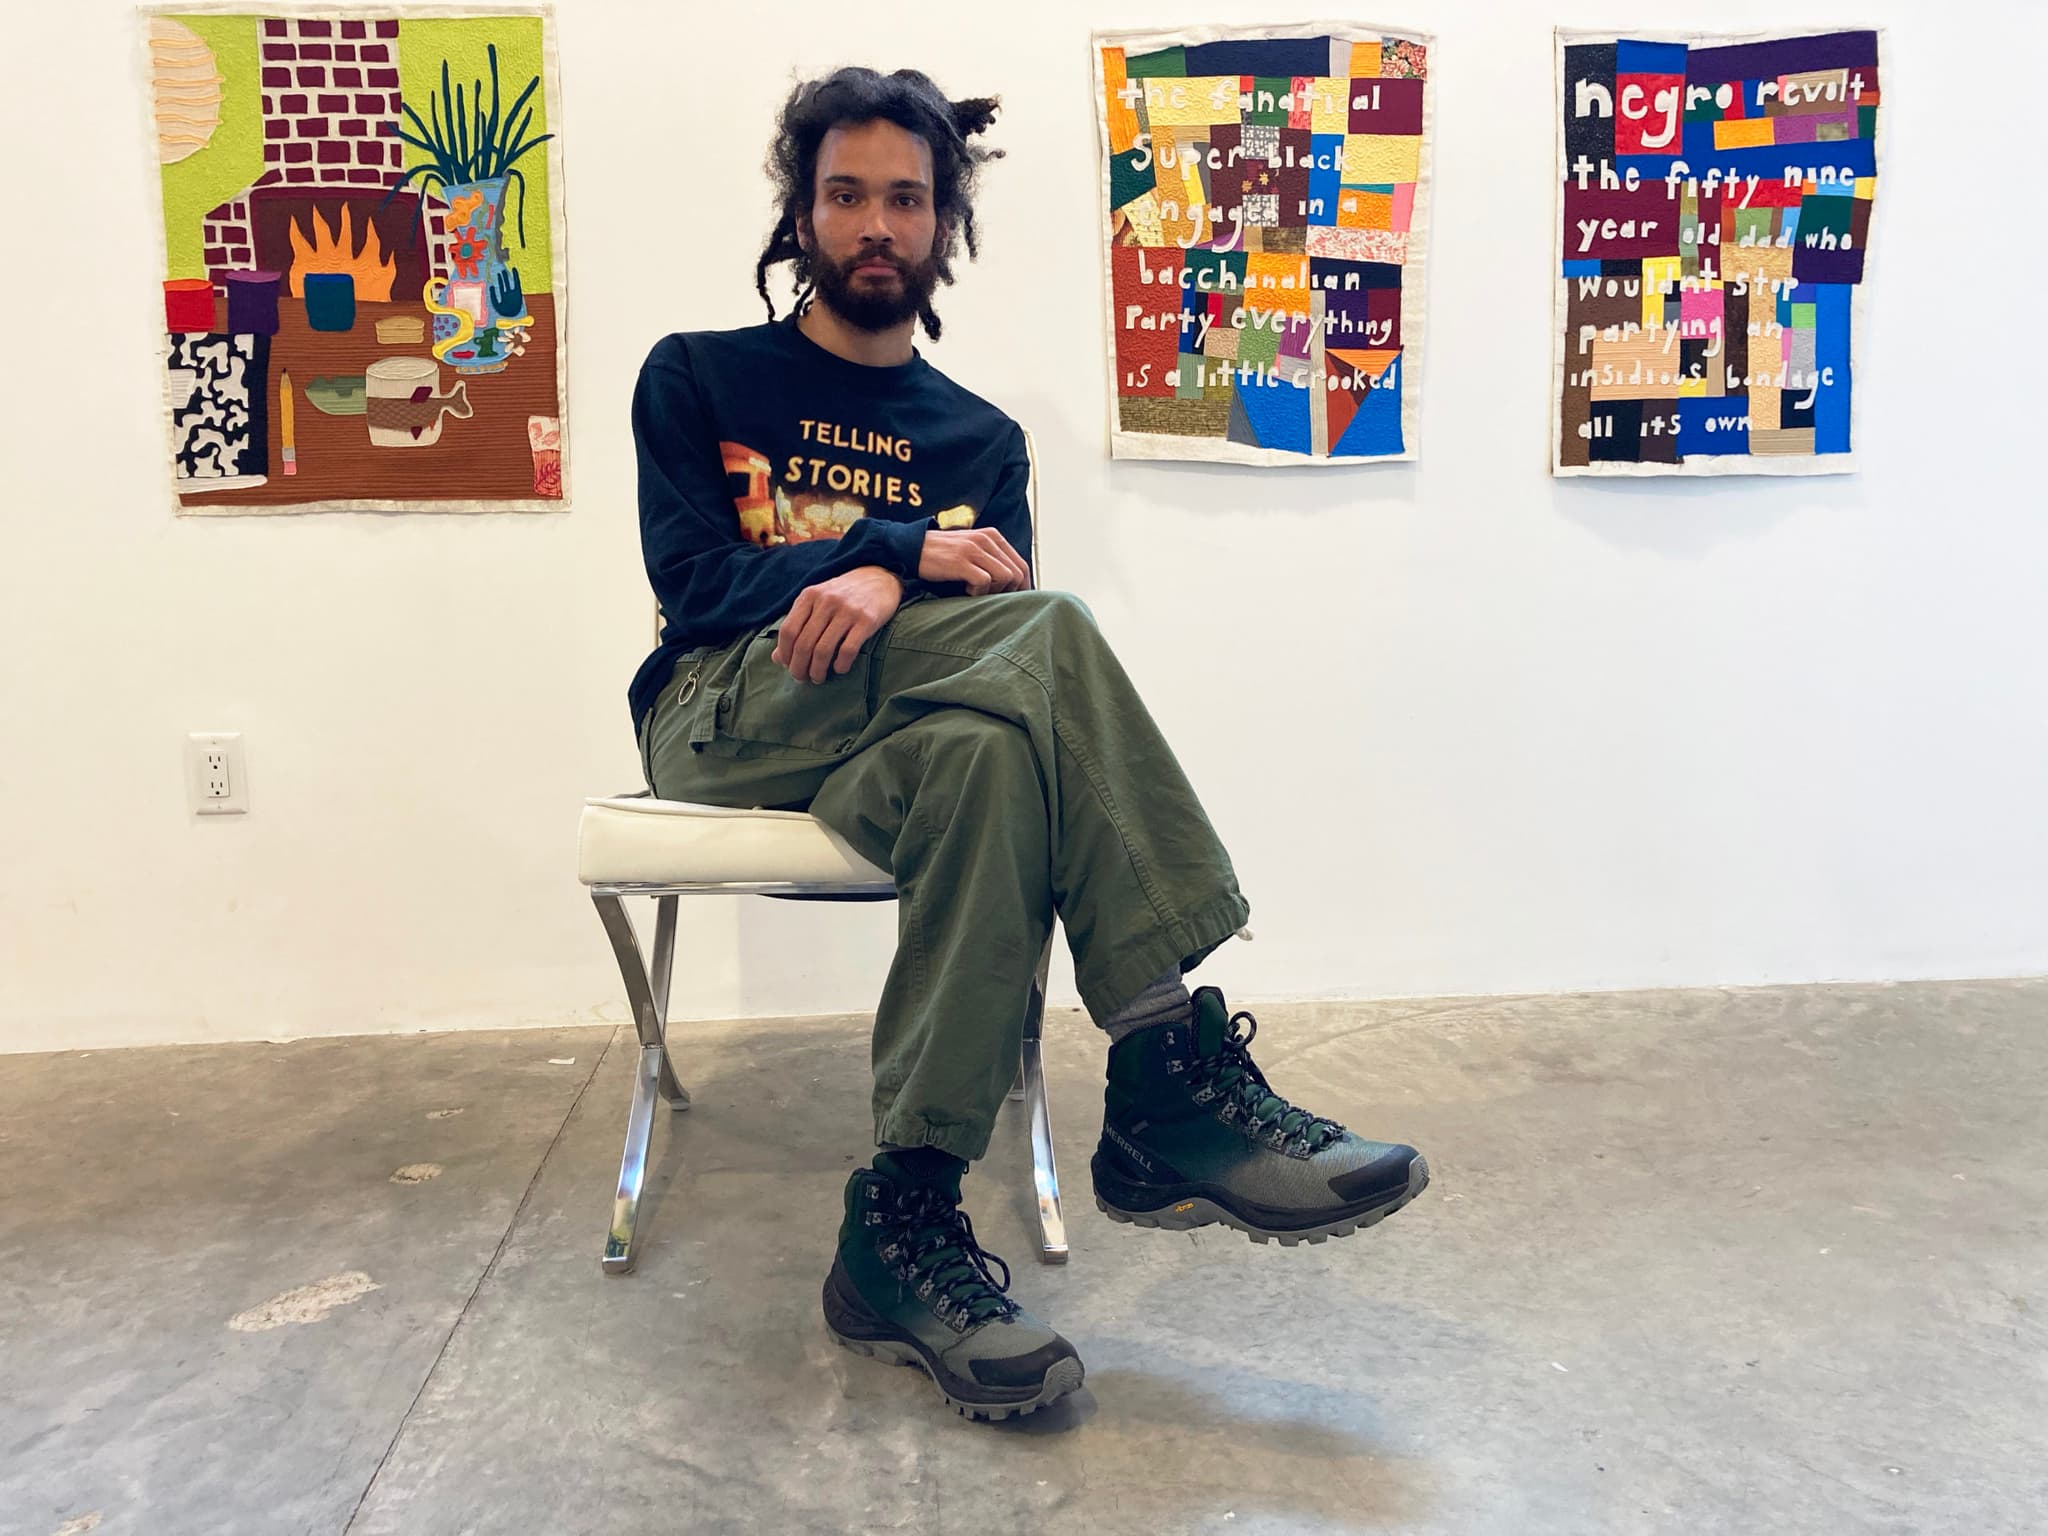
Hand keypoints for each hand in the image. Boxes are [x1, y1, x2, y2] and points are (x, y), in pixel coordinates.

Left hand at [771, 566, 903, 682]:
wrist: (880, 578)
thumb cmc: (844, 594)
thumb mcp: (817, 602)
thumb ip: (798, 625)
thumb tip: (777, 658)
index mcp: (810, 596)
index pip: (788, 630)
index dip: (785, 653)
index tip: (788, 666)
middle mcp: (826, 602)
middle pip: (804, 643)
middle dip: (799, 667)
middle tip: (802, 678)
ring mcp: (847, 611)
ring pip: (823, 650)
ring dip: (817, 670)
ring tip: (818, 678)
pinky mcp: (867, 620)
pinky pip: (848, 650)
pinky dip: (840, 665)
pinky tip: (839, 669)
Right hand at [918, 527, 1029, 595]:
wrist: (913, 548)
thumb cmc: (944, 555)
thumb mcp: (973, 550)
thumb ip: (993, 560)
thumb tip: (1015, 584)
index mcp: (992, 536)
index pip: (1021, 565)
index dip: (1023, 587)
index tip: (1016, 601)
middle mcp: (986, 539)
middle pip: (1017, 573)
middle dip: (1010, 592)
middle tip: (992, 598)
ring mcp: (973, 549)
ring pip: (1005, 577)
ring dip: (993, 591)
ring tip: (975, 591)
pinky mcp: (961, 561)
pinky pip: (984, 582)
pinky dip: (978, 592)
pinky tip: (965, 590)